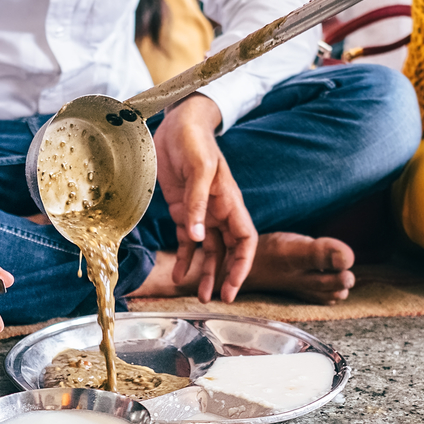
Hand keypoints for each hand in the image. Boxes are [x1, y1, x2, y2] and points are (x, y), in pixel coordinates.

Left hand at [153, 94, 256, 303]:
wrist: (177, 125)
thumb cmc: (194, 142)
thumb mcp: (199, 170)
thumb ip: (198, 204)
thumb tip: (198, 237)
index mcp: (230, 202)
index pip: (246, 240)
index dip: (242, 264)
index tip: (233, 286)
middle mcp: (219, 212)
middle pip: (229, 251)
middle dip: (225, 276)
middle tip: (218, 299)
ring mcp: (201, 213)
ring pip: (209, 250)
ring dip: (206, 272)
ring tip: (200, 295)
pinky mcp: (182, 210)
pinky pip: (187, 241)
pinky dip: (185, 258)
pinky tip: (179, 275)